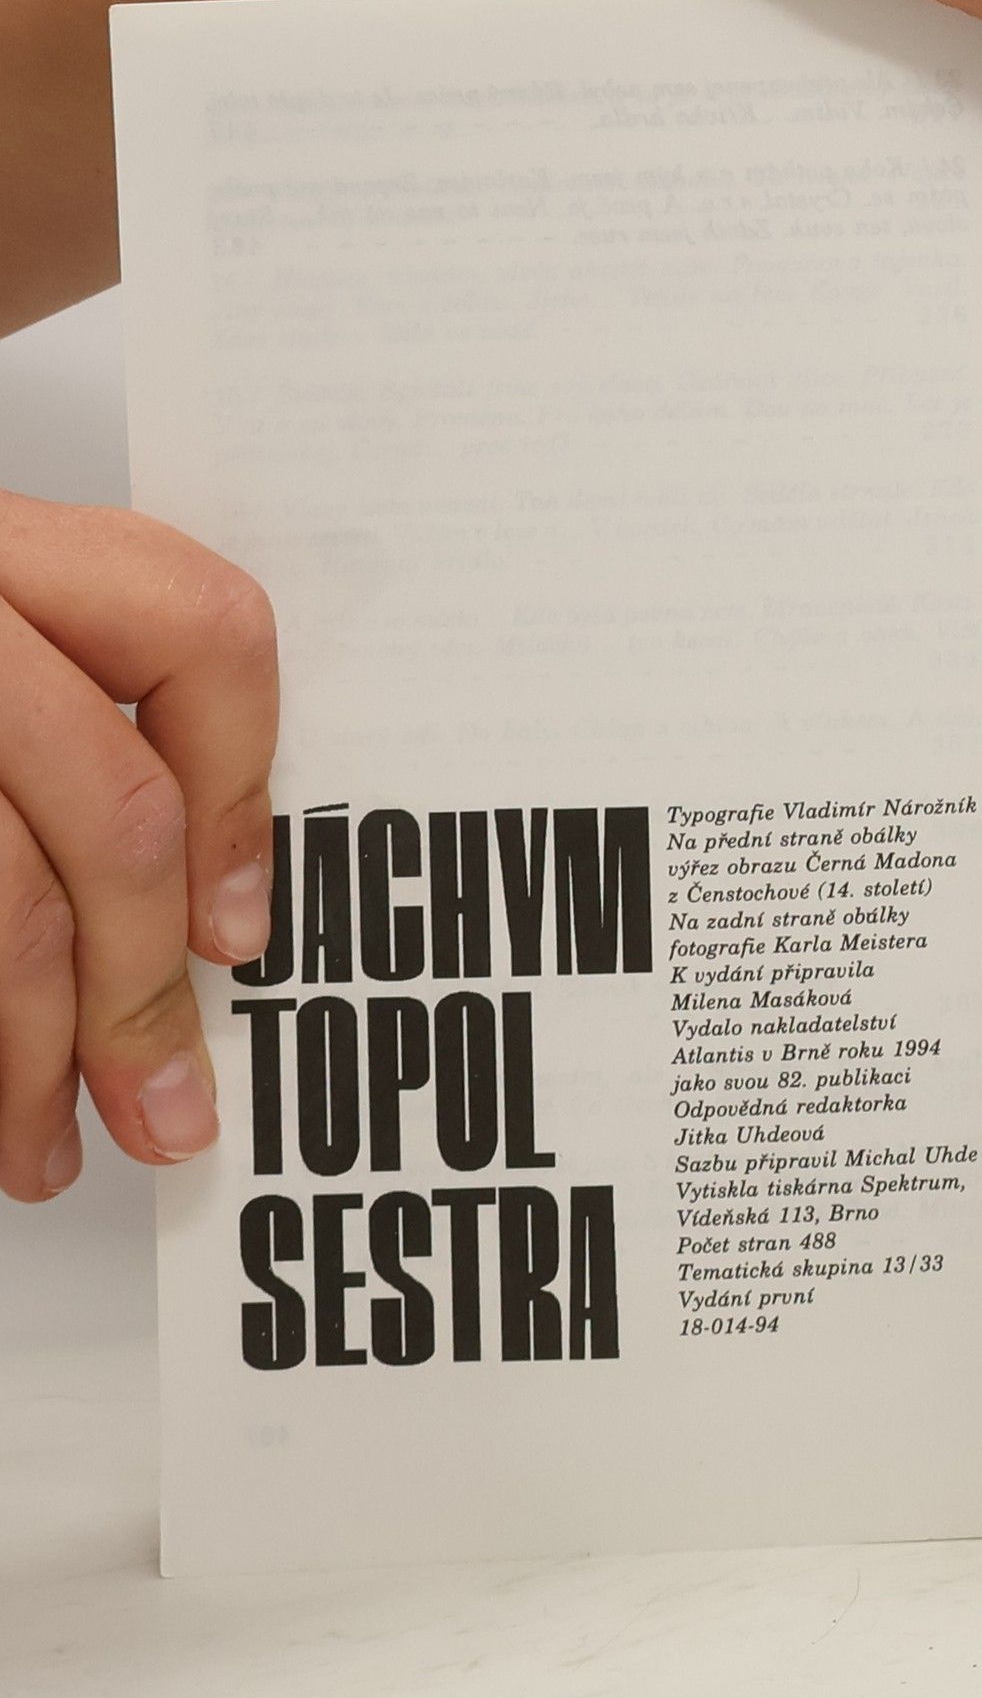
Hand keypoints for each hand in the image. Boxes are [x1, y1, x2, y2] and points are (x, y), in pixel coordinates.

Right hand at [0, 489, 277, 1202]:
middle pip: (113, 813)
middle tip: (165, 1105)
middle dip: (142, 992)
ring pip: (4, 905)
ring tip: (44, 1146)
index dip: (241, 801)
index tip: (236, 933)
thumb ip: (66, 739)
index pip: (199, 634)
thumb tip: (200, 914)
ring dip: (34, 1056)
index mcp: (4, 552)